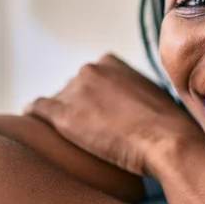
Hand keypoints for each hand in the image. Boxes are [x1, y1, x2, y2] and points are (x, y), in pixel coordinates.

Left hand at [24, 54, 204, 175]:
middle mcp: (90, 70)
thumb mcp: (152, 95)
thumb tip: (131, 104)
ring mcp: (74, 90)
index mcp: (111, 62)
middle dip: (78, 107)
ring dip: (63, 117)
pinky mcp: (62, 115)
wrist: (169, 141)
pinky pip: (35, 110)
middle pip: (71, 89)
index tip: (102, 114)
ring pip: (55, 102)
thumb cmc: (168, 125)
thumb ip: (133, 90)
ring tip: (77, 140)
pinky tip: (44, 131)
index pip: (90, 77)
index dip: (94, 97)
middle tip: (93, 132)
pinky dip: (37, 118)